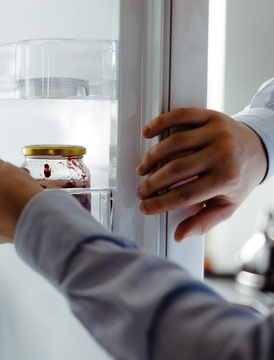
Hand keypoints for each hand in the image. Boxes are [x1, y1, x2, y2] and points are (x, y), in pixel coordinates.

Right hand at [136, 108, 266, 241]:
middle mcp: (223, 154)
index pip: (184, 195)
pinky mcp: (211, 116)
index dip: (159, 203)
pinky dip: (160, 123)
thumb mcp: (227, 204)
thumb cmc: (240, 178)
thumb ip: (204, 221)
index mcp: (227, 179)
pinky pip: (180, 116)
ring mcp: (217, 132)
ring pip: (173, 144)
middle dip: (152, 183)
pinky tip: (147, 133)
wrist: (260, 148)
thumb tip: (180, 235)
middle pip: (176, 170)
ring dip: (151, 157)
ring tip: (142, 168)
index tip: (146, 206)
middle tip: (142, 190)